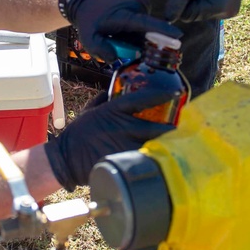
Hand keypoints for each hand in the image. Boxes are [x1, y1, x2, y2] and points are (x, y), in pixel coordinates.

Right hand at [44, 93, 174, 189]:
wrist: (67, 158)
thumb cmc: (79, 133)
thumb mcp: (91, 109)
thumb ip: (106, 98)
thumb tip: (117, 87)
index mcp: (113, 110)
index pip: (142, 99)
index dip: (161, 95)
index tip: (176, 92)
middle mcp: (122, 127)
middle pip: (155, 127)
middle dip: (171, 128)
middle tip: (182, 128)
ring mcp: (124, 146)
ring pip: (154, 146)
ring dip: (167, 146)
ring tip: (180, 146)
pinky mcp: (124, 162)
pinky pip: (145, 160)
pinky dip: (155, 160)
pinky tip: (165, 161)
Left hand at [61, 0, 179, 62]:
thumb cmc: (89, 20)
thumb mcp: (88, 38)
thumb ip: (100, 50)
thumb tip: (116, 58)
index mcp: (124, 15)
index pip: (146, 24)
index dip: (163, 31)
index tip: (178, 36)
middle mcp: (136, 6)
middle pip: (148, 33)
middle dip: (140, 44)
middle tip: (121, 44)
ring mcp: (140, 2)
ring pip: (145, 29)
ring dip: (136, 37)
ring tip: (119, 34)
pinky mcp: (142, 3)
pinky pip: (144, 23)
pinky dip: (136, 30)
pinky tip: (123, 29)